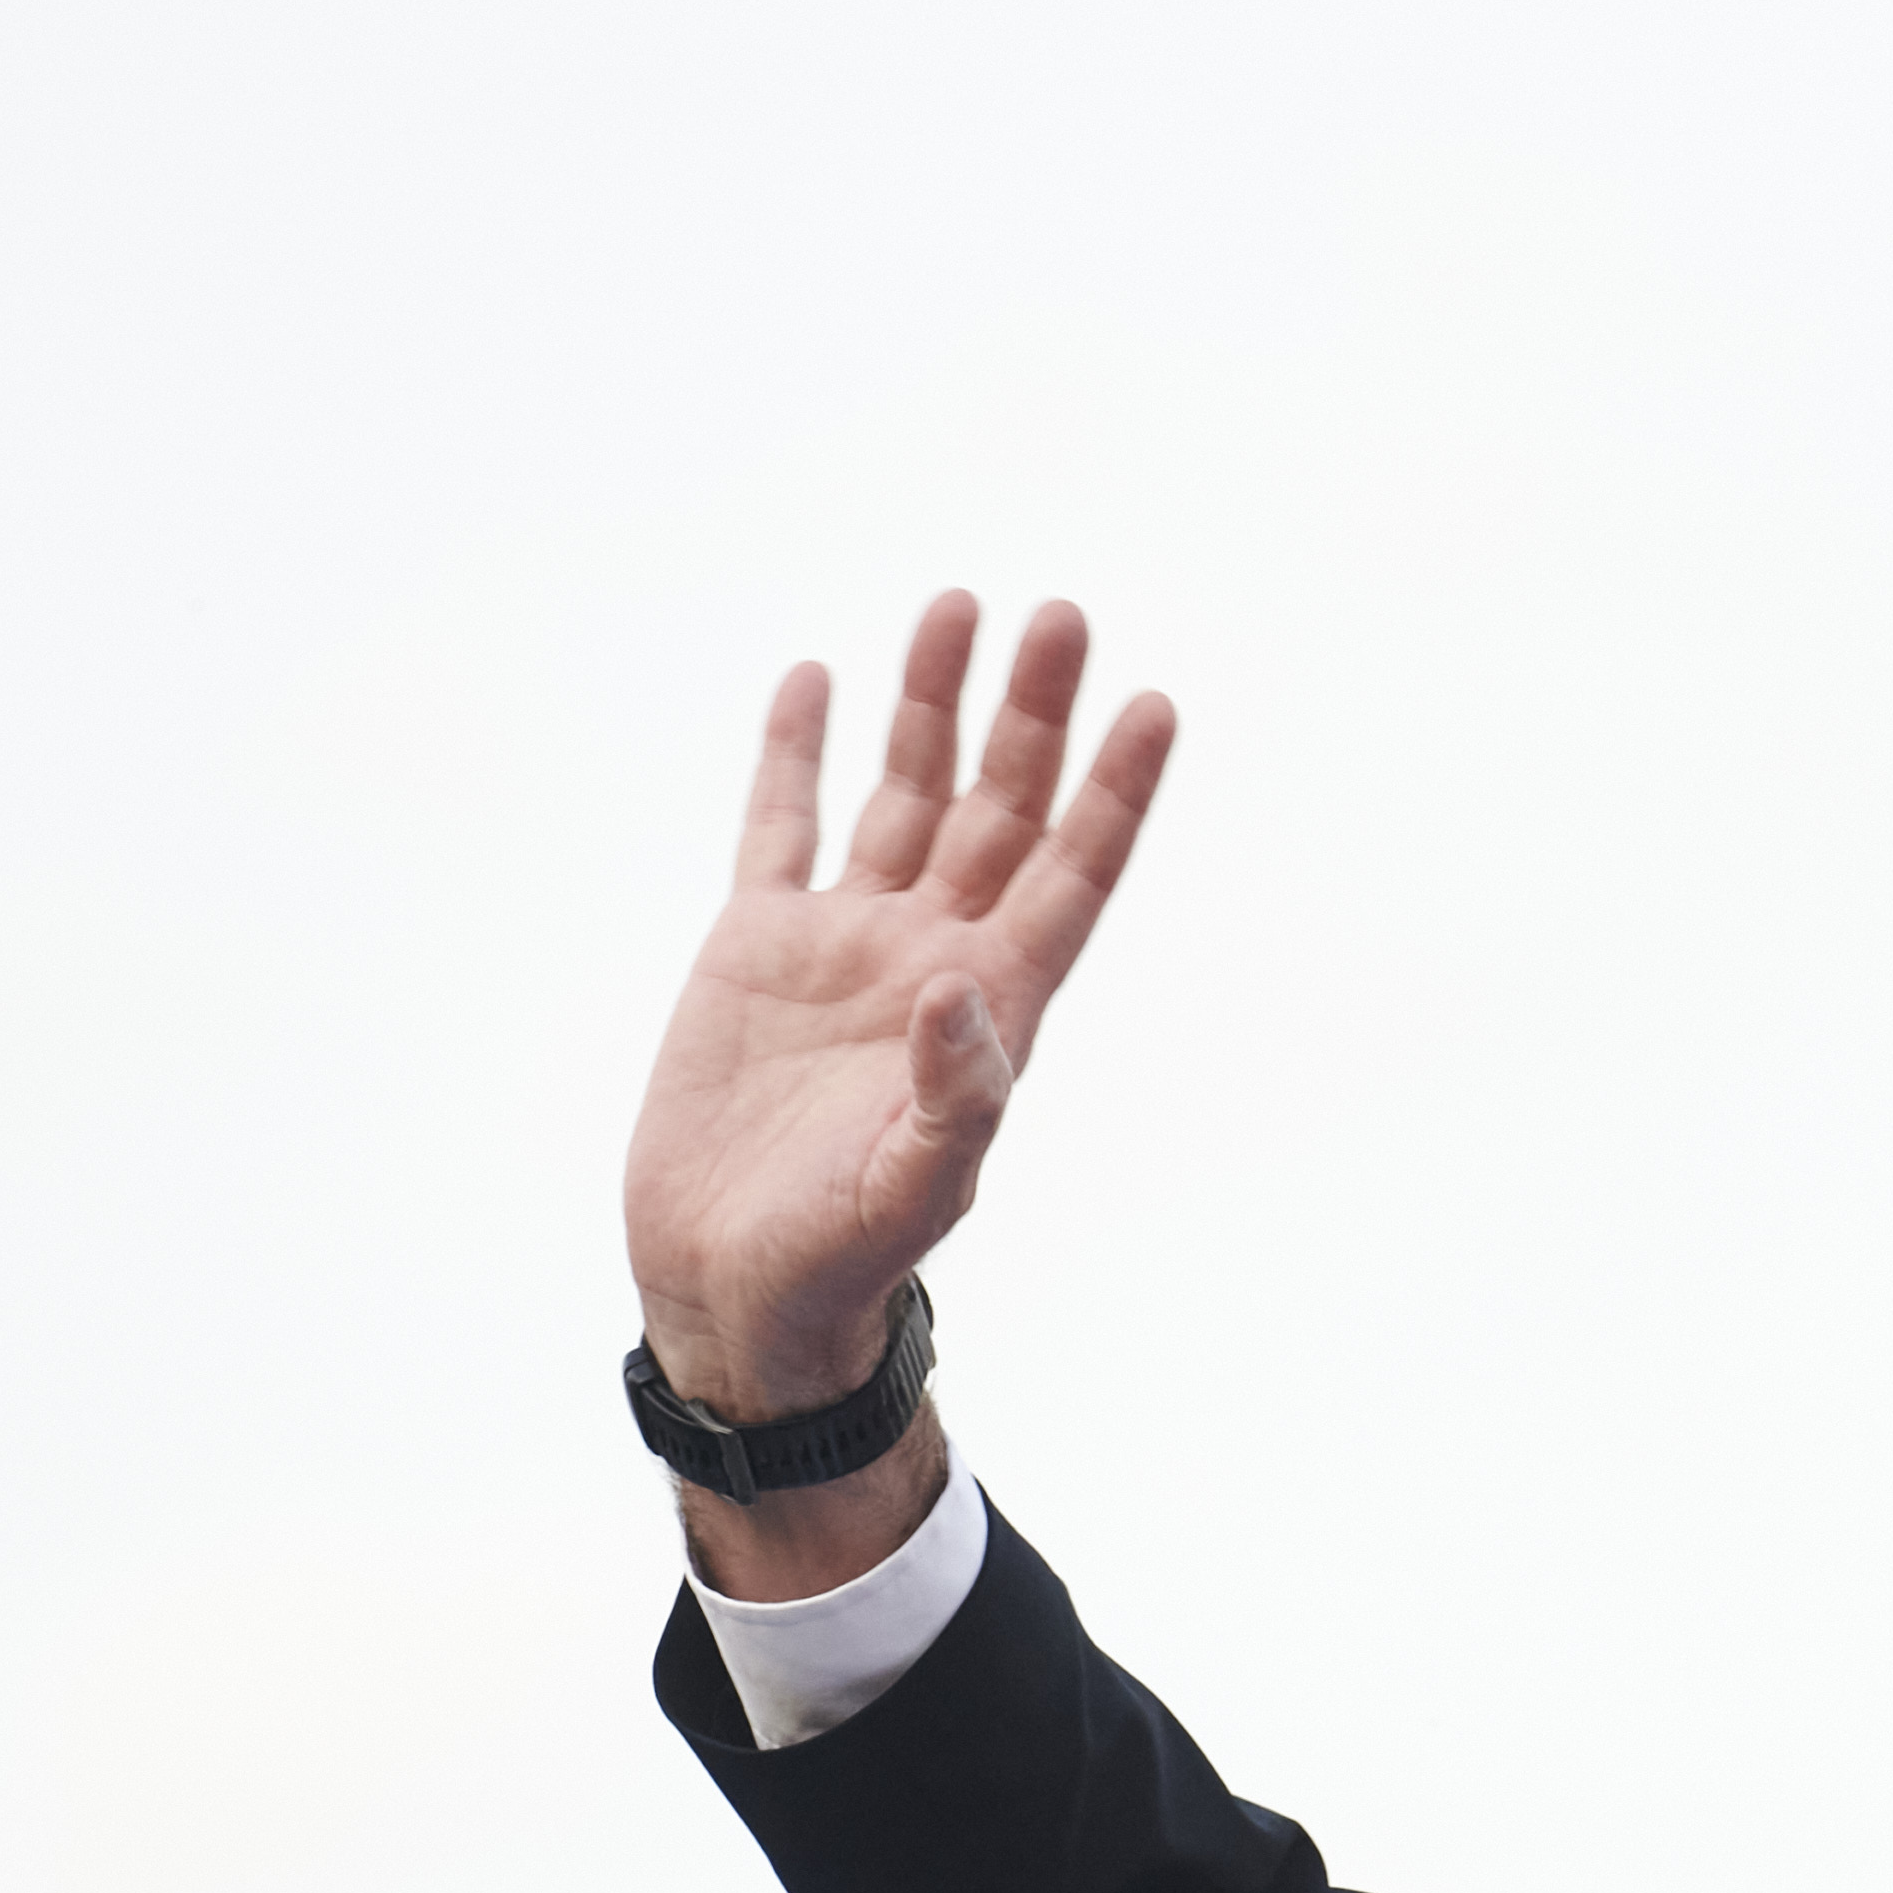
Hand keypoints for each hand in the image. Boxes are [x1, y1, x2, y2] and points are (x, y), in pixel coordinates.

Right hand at [619, 592, 1175, 1426]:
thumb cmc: (843, 1257)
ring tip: (957, 606)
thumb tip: (964, 987)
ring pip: (903, 793)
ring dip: (931, 706)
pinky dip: (795, 754)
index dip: (1116, 793)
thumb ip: (957, 1093)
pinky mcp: (756, 945)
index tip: (1156, 705)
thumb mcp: (916, 1185)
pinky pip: (782, 826)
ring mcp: (846, 942)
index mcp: (994, 1007)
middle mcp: (933, 954)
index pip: (1073, 874)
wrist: (736, 1286)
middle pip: (1000, 808)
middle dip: (1031, 715)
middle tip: (1063, 615)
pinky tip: (816, 678)